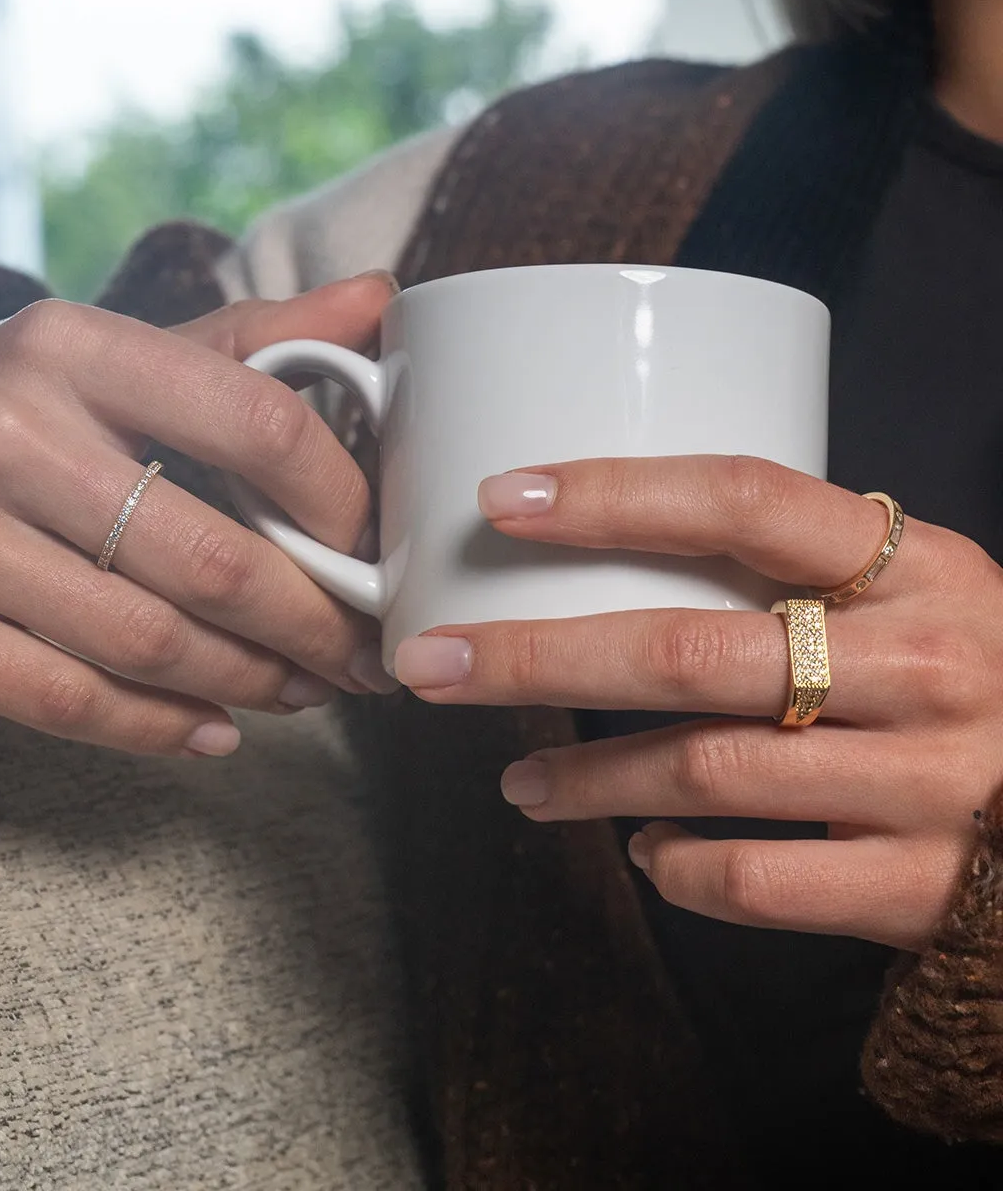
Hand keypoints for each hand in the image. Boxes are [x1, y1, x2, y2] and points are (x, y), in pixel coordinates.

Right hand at [0, 275, 397, 757]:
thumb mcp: (122, 349)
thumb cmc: (28, 400)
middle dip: (311, 625)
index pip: (259, 426)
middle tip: (361, 654)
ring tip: (306, 689)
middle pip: (212, 561)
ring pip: (145, 641)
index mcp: (76, 351)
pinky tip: (213, 729)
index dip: (340, 503)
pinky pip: (59, 696)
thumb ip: (249, 337)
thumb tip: (377, 300)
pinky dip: (150, 727)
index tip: (371, 549)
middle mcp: (12, 434)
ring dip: (248, 682)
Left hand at [393, 455, 1002, 949]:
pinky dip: (678, 869)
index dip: (611, 495)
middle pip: (689, 651)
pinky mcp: (920, 888)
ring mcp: (927, 782)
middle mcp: (923, 665)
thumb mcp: (922, 592)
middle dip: (538, 658)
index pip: (745, 501)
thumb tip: (621, 550)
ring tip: (520, 779)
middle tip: (434, 665)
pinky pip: (758, 882)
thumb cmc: (976, 678)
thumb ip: (807, 568)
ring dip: (587, 778)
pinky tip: (644, 853)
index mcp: (917, 566)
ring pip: (704, 771)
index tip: (501, 501)